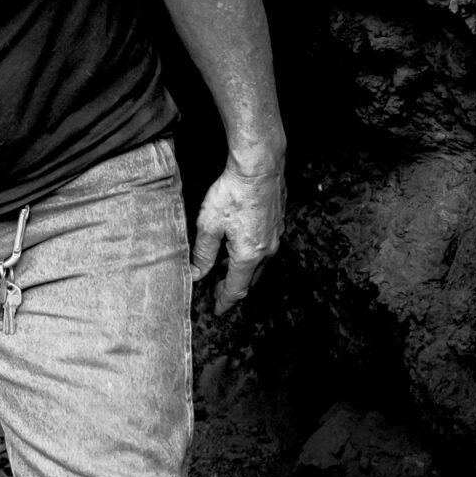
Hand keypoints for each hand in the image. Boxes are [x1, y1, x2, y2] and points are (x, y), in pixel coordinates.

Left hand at [191, 158, 284, 311]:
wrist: (260, 166)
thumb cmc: (233, 193)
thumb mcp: (209, 226)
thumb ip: (203, 254)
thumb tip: (197, 274)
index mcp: (248, 256)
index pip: (236, 289)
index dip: (225, 302)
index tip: (217, 310)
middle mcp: (267, 250)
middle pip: (250, 280)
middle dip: (234, 288)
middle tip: (218, 291)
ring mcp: (276, 237)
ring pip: (259, 264)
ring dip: (243, 271)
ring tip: (227, 270)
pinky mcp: (279, 223)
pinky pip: (265, 249)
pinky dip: (252, 255)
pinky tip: (240, 246)